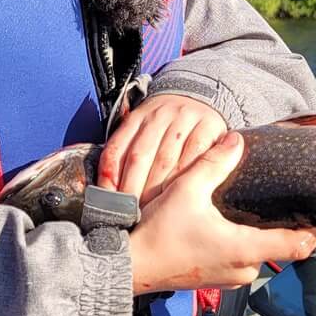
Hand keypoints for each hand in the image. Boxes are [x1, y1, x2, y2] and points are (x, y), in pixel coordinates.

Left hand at [99, 94, 227, 203]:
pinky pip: (194, 157)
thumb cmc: (167, 126)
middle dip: (133, 189)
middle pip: (139, 156)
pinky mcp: (208, 126)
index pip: (116, 149)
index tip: (108, 202)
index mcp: (136, 117)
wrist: (201, 100)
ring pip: (165, 160)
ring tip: (151, 212)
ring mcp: (184, 119)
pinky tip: (180, 196)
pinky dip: (185, 178)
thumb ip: (125, 154)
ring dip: (157, 189)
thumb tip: (107, 191)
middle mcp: (158, 115)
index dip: (109, 178)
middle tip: (130, 214)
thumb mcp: (143, 130)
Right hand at [128, 133, 315, 293]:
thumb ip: (215, 163)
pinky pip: (239, 262)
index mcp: (246, 248)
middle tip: (279, 202)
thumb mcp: (187, 190)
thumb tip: (236, 141)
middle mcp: (244, 268)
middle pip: (279, 248)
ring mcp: (229, 279)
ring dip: (258, 237)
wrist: (130, 265)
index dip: (314, 232)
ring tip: (249, 211)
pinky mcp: (214, 281)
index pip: (298, 246)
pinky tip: (225, 228)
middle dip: (281, 227)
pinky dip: (240, 247)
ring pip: (258, 255)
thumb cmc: (159, 232)